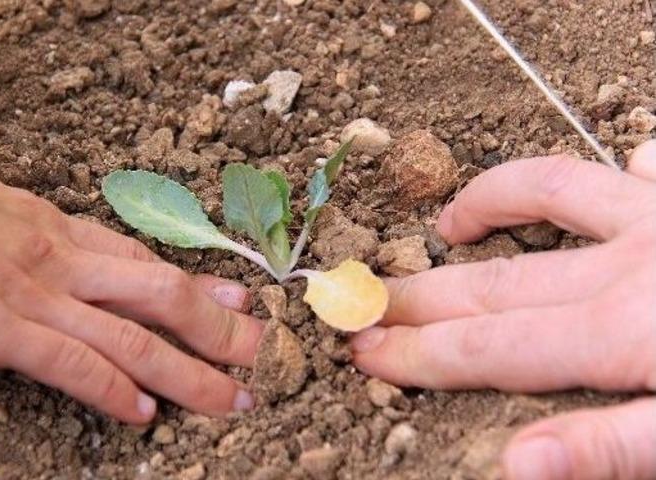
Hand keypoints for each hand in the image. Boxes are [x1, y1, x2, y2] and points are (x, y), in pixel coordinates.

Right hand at [0, 141, 262, 424]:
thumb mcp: (1, 210)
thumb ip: (40, 237)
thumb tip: (63, 256)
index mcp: (64, 233)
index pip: (147, 262)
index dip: (199, 284)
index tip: (240, 298)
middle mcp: (68, 263)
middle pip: (163, 295)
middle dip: (218, 328)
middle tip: (261, 350)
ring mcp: (40, 296)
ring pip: (135, 335)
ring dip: (189, 370)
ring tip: (231, 396)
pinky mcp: (3, 328)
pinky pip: (72, 362)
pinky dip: (111, 390)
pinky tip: (143, 416)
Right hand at [351, 141, 655, 478]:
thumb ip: (611, 447)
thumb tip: (516, 464)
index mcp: (624, 333)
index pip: (490, 348)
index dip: (418, 353)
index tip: (358, 349)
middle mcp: (630, 264)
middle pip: (497, 281)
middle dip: (422, 295)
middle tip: (364, 300)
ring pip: (558, 188)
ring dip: (495, 201)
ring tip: (449, 225)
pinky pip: (651, 168)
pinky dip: (627, 169)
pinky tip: (616, 170)